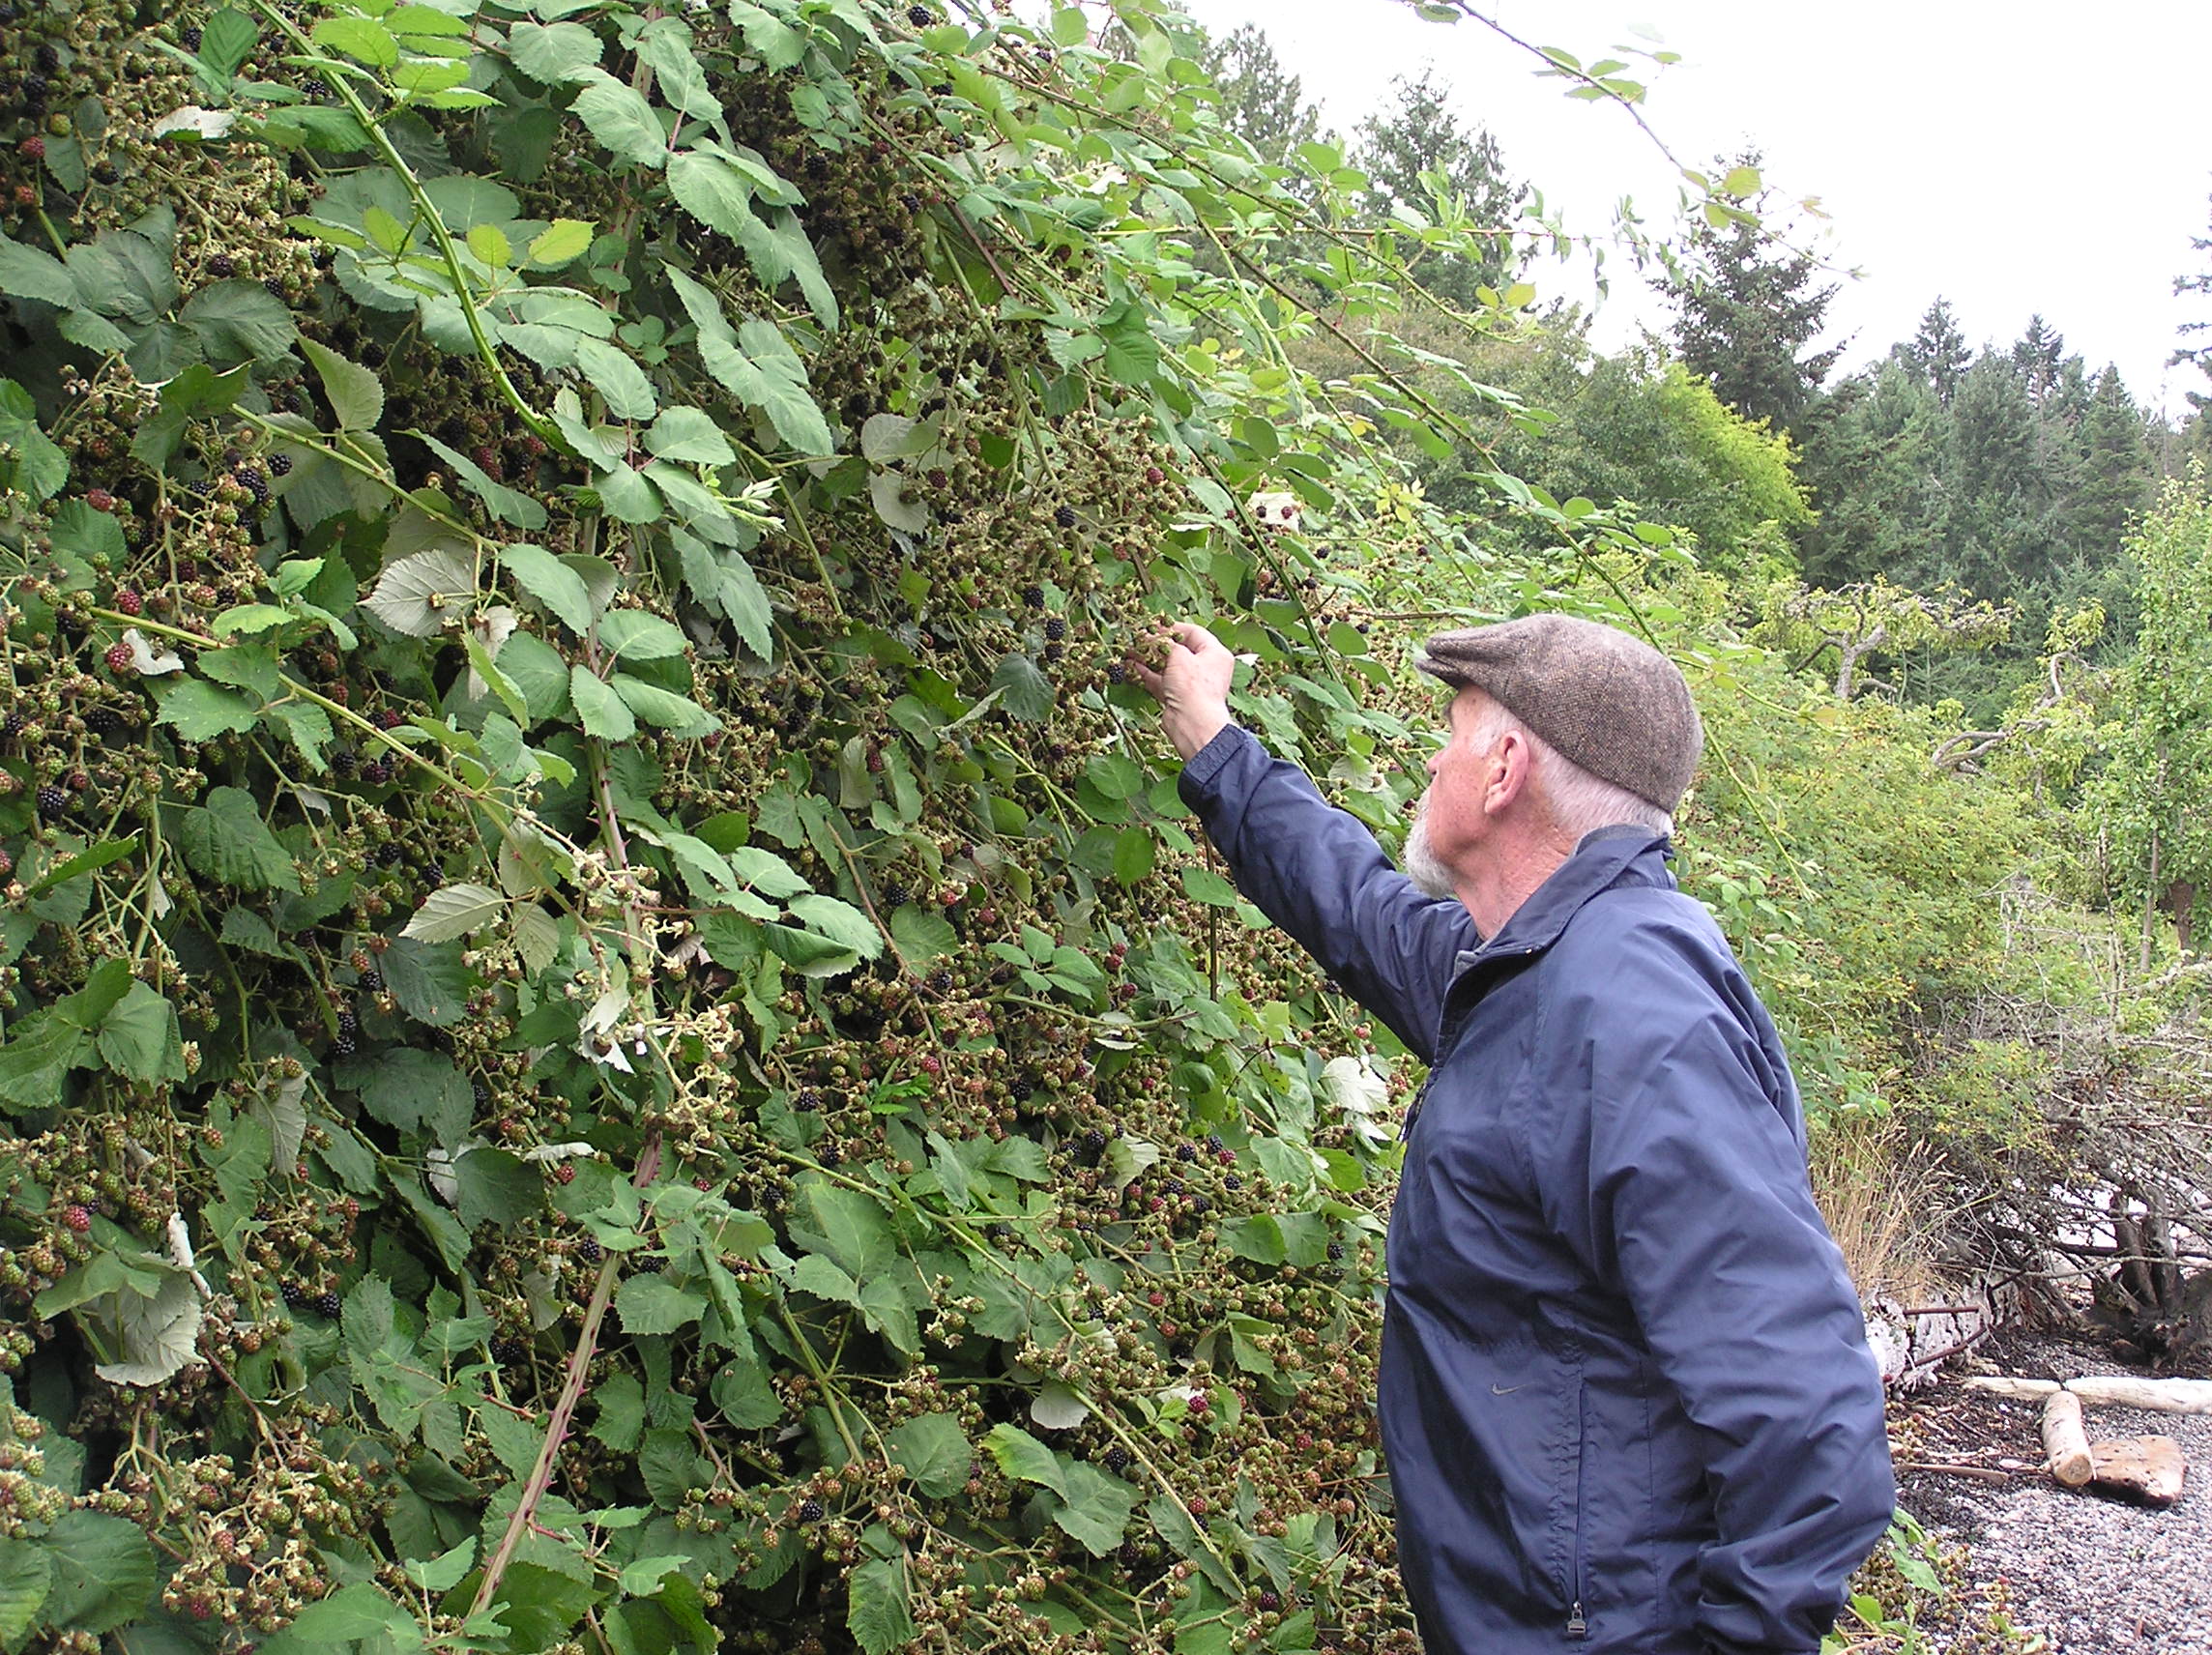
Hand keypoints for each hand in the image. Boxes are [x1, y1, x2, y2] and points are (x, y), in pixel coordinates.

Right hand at [1127, 621, 1235, 760]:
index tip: (1154, 625)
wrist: (1193, 725)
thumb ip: (1164, 643)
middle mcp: (1206, 667)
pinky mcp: (1178, 697)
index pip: (1194, 632)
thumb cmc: (1194, 687)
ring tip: (1131, 650)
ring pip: (1167, 666)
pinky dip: (1147, 674)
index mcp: (1215, 653)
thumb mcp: (1179, 656)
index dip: (1173, 627)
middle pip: (1179, 649)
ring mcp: (1191, 684)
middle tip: (1139, 637)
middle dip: (1157, 644)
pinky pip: (1161, 681)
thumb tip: (1152, 637)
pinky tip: (1131, 666)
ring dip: (1149, 658)